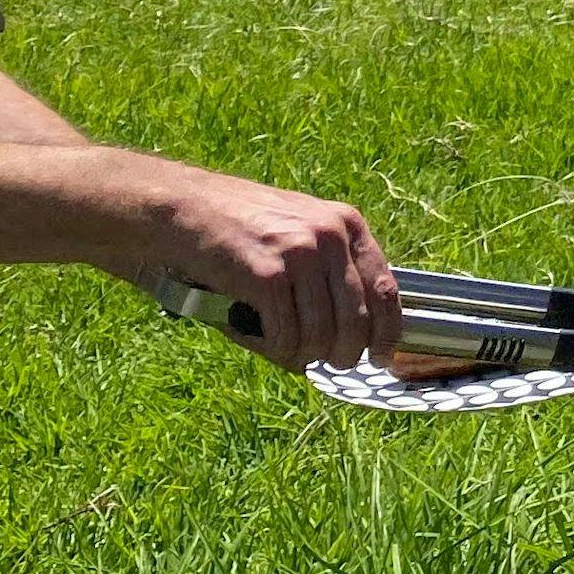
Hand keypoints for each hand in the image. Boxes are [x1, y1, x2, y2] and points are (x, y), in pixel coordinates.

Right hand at [132, 158, 398, 372]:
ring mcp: (300, 254)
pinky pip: (286, 334)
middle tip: (333, 364)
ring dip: (309, 354)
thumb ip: (331, 272)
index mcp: (347, 224)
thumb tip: (354, 336)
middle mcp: (330, 236)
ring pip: (321, 333)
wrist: (185, 208)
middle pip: (357, 320)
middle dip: (346, 353)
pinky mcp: (266, 275)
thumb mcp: (301, 231)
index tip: (382, 357)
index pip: (385, 289)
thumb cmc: (242, 228)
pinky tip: (270, 343)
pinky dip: (279, 348)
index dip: (388, 332)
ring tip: (295, 353)